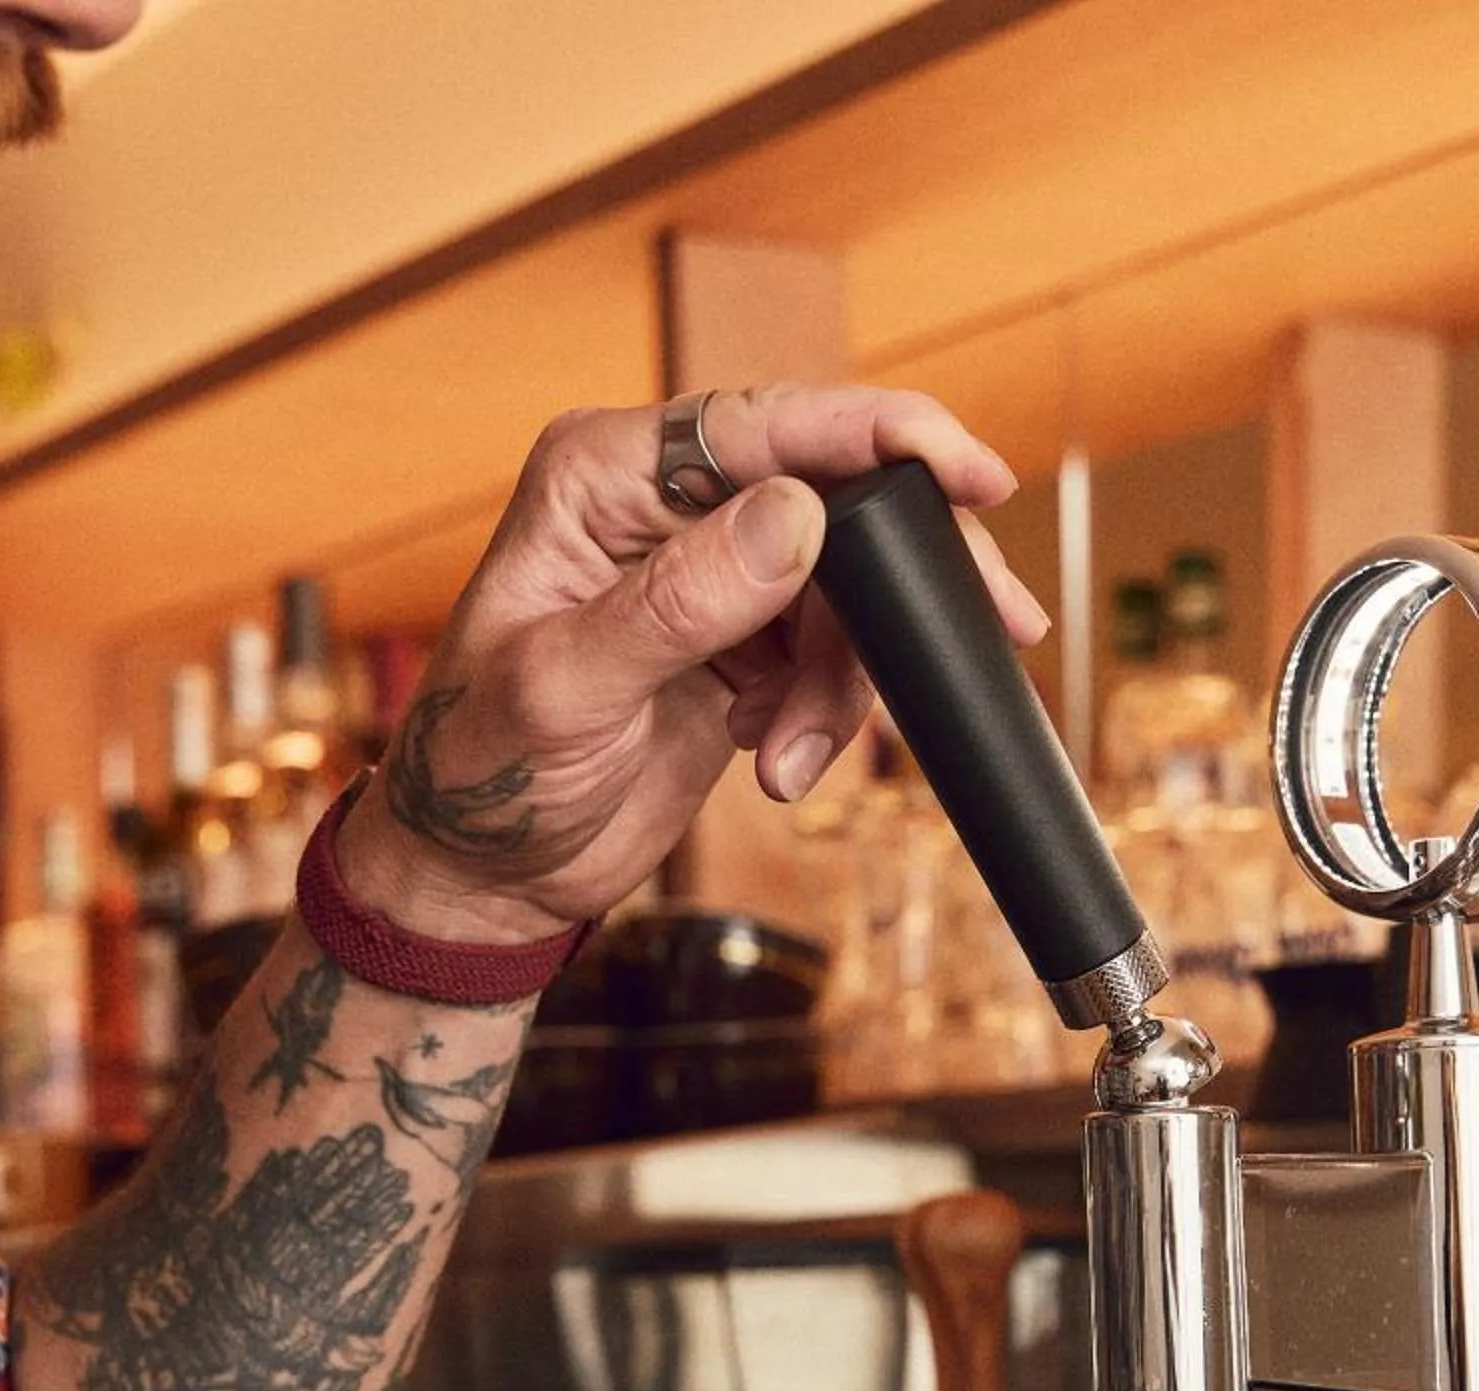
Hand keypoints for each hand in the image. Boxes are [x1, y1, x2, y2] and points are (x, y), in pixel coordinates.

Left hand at [335, 384, 1045, 944]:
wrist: (489, 876)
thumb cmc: (485, 776)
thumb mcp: (570, 691)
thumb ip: (679, 604)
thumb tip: (794, 518)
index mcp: (604, 477)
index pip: (763, 425)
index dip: (879, 435)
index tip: (969, 473)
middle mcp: (663, 506)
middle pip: (833, 498)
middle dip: (903, 579)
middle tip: (993, 622)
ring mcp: (710, 575)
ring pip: (848, 591)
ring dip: (846, 683)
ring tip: (792, 761)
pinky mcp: (742, 644)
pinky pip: (834, 656)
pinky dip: (827, 717)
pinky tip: (778, 767)